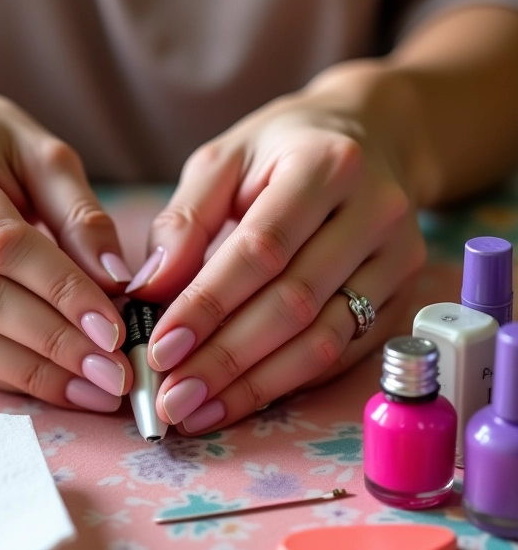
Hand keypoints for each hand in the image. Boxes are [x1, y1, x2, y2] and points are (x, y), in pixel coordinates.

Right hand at [0, 61, 133, 410]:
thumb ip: (79, 214)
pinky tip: (44, 384)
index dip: (62, 291)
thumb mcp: (38, 153)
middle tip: (113, 375)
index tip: (114, 331)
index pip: (4, 243)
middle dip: (53, 343)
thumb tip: (115, 281)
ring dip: (28, 372)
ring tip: (89, 390)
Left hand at [127, 72, 425, 433]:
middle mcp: (375, 213)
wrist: (368, 138)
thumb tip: (148, 290)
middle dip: (225, 359)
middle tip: (170, 399)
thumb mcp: (223, 160)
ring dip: (255, 385)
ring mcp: (398, 259)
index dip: (208, 304)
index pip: (261, 249)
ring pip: (324, 339)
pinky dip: (288, 382)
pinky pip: (343, 352)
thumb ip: (184, 221)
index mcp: (325, 165)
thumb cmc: (282, 149)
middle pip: (294, 303)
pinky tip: (241, 399)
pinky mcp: (401, 294)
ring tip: (197, 411)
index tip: (160, 348)